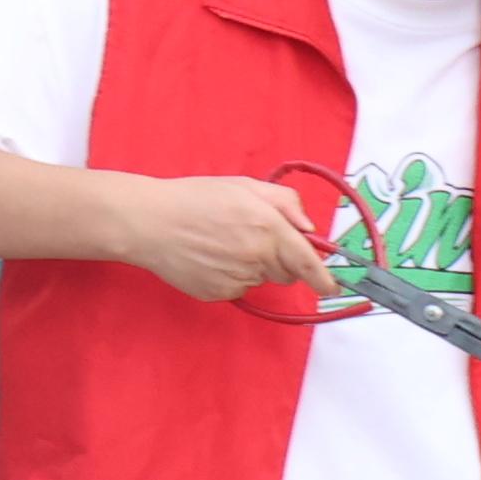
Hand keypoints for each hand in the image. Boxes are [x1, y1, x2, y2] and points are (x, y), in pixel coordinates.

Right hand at [111, 173, 332, 303]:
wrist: (148, 222)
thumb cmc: (195, 199)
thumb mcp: (244, 186)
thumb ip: (285, 202)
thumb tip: (309, 228)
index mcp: (268, 228)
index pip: (308, 262)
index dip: (324, 278)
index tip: (332, 286)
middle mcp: (257, 257)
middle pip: (288, 272)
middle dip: (280, 259)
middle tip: (251, 237)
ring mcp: (238, 278)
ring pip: (263, 279)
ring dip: (254, 266)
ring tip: (223, 242)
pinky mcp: (220, 293)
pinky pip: (239, 288)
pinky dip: (232, 276)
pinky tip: (210, 257)